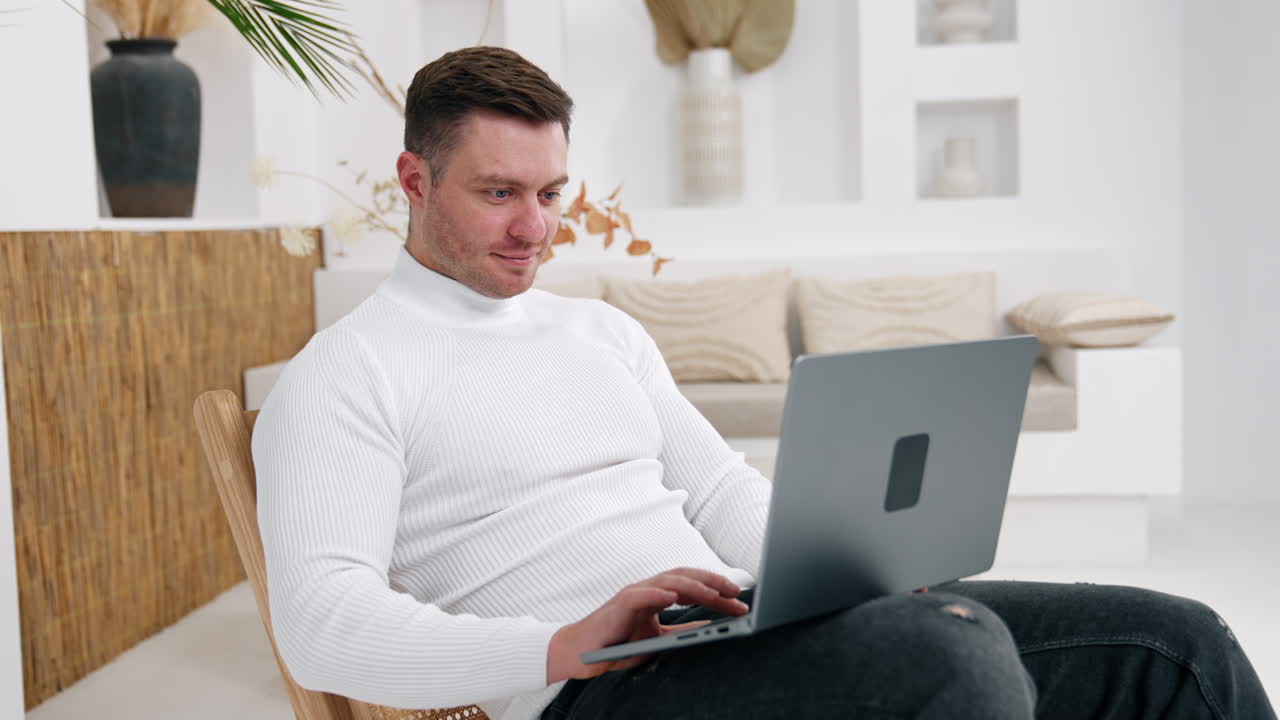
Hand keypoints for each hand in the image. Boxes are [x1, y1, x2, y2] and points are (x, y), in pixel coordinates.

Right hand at [545, 567, 748, 682]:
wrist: (582, 654)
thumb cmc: (617, 644)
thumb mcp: (658, 639)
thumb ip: (681, 630)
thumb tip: (710, 625)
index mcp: (658, 595)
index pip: (692, 586)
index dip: (717, 591)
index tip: (739, 601)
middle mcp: (648, 589)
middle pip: (685, 577)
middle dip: (712, 582)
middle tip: (736, 594)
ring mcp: (633, 593)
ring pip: (667, 581)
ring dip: (693, 586)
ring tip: (713, 594)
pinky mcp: (618, 604)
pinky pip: (639, 595)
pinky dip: (656, 593)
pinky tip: (672, 596)